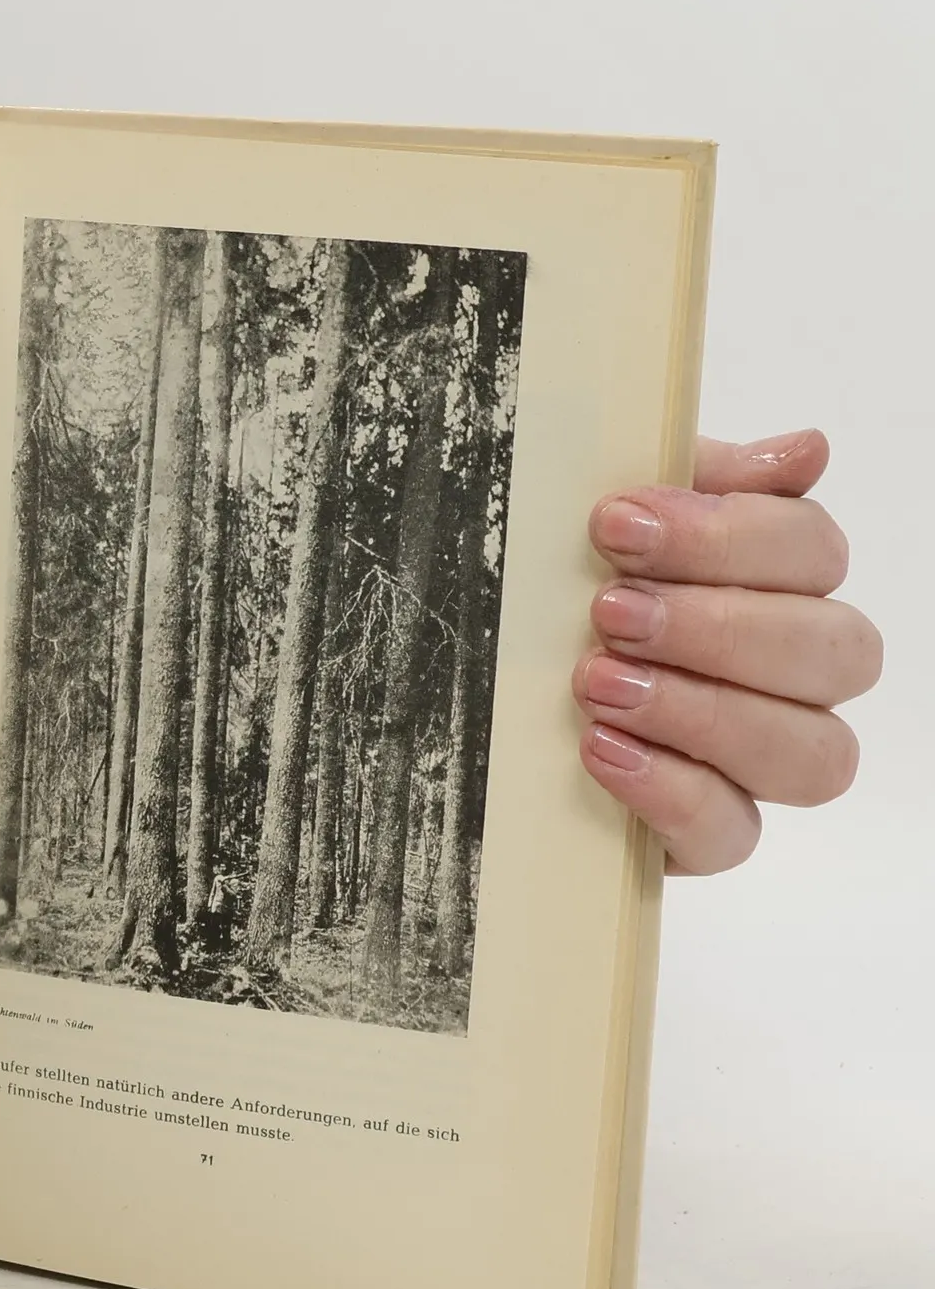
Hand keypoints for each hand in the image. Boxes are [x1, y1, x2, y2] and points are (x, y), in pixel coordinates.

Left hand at [576, 429, 881, 873]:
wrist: (453, 690)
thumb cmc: (540, 592)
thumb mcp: (591, 520)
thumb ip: (692, 479)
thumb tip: (805, 452)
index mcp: (771, 582)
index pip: (813, 550)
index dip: (730, 535)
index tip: (616, 523)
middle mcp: (785, 675)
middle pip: (835, 653)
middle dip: (720, 626)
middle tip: (609, 610)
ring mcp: (751, 762)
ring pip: (812, 752)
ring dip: (705, 711)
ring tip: (597, 683)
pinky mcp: (703, 835)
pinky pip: (733, 832)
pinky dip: (672, 790)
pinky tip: (601, 750)